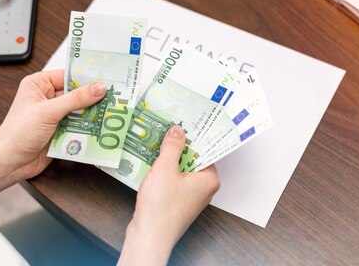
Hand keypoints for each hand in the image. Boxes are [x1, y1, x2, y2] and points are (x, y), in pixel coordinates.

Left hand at [0, 70, 105, 197]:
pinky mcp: (60, 130)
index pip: (69, 76)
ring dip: (93, 114)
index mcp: (39, 84)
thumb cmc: (18, 133)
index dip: (87, 78)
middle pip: (77, 93)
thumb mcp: (48, 111)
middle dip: (94, 98)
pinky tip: (102, 127)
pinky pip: (79, 125)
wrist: (9, 162)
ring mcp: (54, 115)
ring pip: (80, 110)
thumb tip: (98, 88)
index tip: (108, 79)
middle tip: (115, 97)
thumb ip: (75, 99)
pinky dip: (89, 127)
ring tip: (112, 112)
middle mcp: (47, 97)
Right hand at [118, 126, 220, 265]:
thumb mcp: (165, 168)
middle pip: (193, 160)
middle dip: (178, 147)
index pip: (206, 150)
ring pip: (181, 171)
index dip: (193, 136)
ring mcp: (191, 198)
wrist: (149, 236)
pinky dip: (164, 174)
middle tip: (166, 131)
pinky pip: (174, 182)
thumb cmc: (161, 206)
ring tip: (156, 145)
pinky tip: (151, 166)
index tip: (184, 123)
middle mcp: (204, 189)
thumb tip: (178, 131)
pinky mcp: (177, 204)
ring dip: (169, 160)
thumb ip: (172, 147)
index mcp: (209, 179)